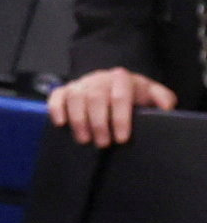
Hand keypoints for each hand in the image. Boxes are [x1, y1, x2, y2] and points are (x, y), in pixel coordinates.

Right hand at [47, 66, 176, 146]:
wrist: (115, 86)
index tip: (121, 138)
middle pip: (95, 98)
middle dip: (98, 123)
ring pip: (75, 98)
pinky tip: (60, 123)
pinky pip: (56, 96)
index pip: (120, 97)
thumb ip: (162, 98)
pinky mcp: (65, 89)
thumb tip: (166, 107)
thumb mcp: (153, 95)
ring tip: (85, 140)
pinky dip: (56, 109)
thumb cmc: (135, 96)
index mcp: (122, 79)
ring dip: (79, 121)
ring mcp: (81, 83)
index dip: (120, 119)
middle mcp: (100, 78)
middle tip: (103, 144)